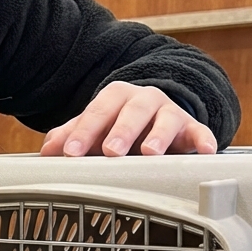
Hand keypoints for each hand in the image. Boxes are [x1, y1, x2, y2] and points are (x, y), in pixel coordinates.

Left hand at [39, 82, 215, 157]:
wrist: (156, 114)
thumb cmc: (118, 124)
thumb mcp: (94, 127)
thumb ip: (70, 136)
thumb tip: (46, 151)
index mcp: (115, 98)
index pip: (97, 112)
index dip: (83, 131)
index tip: (70, 152)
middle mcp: (143, 100)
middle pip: (131, 112)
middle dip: (120, 132)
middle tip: (109, 151)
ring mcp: (169, 112)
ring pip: (166, 118)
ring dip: (158, 135)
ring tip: (149, 152)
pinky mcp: (191, 127)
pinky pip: (200, 131)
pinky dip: (203, 140)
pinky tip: (205, 151)